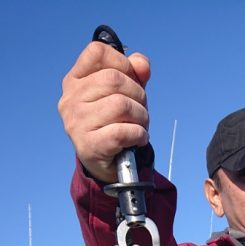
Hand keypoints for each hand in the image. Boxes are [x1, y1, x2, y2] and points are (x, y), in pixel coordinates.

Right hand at [58, 41, 150, 183]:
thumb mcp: (124, 93)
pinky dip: (139, 134)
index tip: (131, 79)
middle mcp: (71, 99)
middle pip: (114, 79)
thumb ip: (134, 74)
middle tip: (141, 110)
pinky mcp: (88, 145)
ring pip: (120, 105)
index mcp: (75, 80)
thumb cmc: (113, 122)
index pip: (97, 52)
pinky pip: (122, 131)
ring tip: (140, 125)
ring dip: (141, 117)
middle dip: (138, 95)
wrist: (104, 163)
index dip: (122, 62)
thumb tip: (142, 64)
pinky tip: (138, 138)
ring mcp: (76, 123)